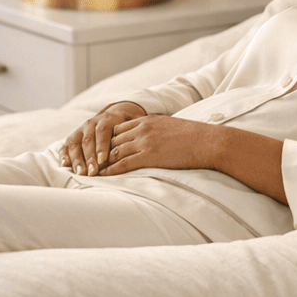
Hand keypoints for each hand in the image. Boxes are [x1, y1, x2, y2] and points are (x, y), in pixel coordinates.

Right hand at [60, 102, 145, 175]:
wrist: (118, 112)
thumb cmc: (130, 123)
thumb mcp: (136, 123)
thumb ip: (138, 130)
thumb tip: (146, 138)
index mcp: (108, 118)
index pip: (103, 131)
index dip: (102, 146)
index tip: (103, 160)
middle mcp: (93, 122)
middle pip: (88, 140)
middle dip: (89, 158)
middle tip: (92, 172)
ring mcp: (82, 128)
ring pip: (76, 143)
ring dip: (77, 159)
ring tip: (80, 172)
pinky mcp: (75, 135)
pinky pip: (67, 144)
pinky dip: (64, 153)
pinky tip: (64, 164)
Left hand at [98, 115, 218, 175]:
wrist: (209, 142)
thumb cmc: (195, 136)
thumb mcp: (171, 126)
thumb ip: (158, 130)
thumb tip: (155, 138)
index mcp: (147, 120)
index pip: (118, 128)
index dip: (107, 140)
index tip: (98, 149)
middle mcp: (142, 129)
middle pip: (111, 139)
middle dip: (98, 151)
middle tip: (87, 162)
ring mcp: (144, 142)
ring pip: (114, 152)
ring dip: (100, 163)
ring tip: (90, 172)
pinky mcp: (149, 156)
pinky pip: (123, 164)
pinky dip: (110, 171)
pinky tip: (103, 176)